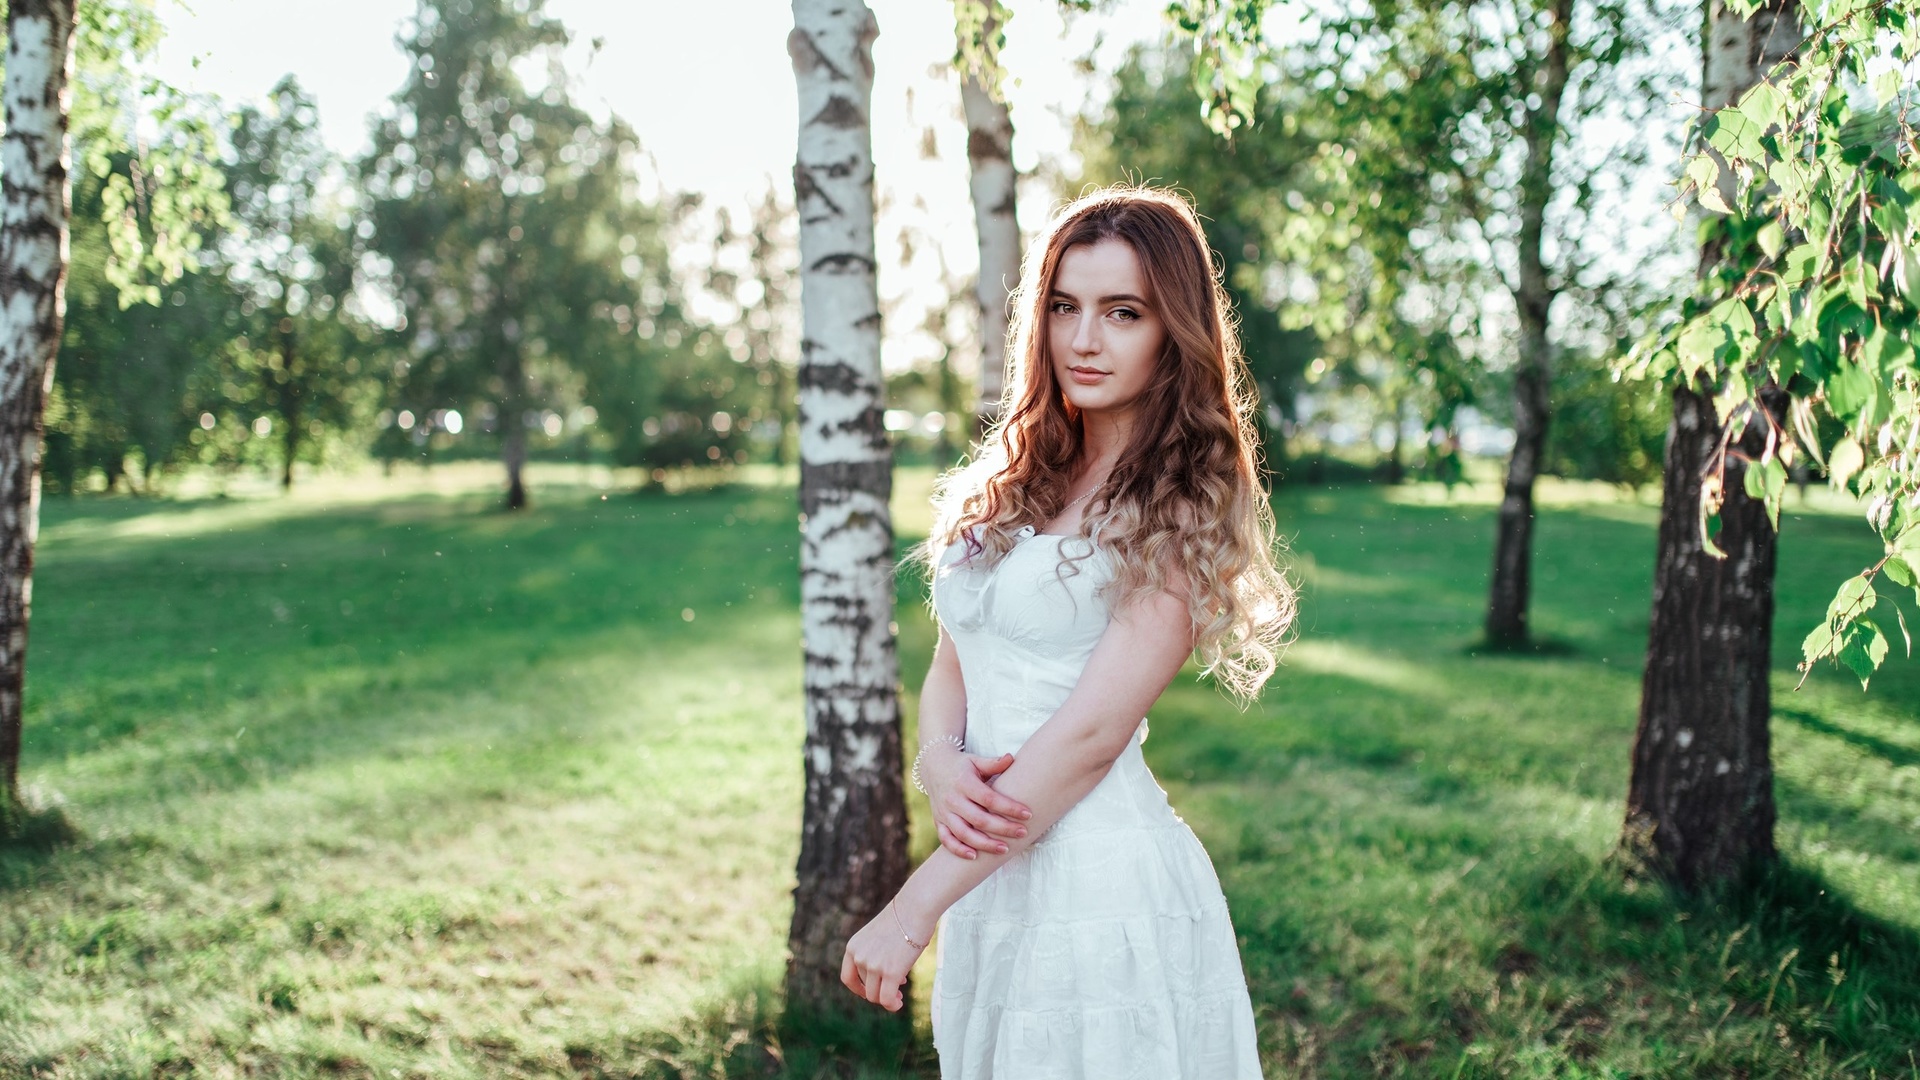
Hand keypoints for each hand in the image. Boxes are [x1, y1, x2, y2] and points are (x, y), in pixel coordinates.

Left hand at [840, 901, 930, 1011]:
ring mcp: (873, 965)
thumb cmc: (904, 918)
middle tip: (895, 989)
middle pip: (864, 988)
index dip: (858, 988)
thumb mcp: (880, 937)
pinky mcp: (890, 972)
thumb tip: (888, 979)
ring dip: (887, 999)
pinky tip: (899, 1004)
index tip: (869, 991)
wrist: (915, 908)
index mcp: (853, 947)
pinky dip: (892, 1005)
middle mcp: (859, 957)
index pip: (847, 978)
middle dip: (878, 991)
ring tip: (899, 996)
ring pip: (875, 996)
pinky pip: (887, 999)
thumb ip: (876, 955)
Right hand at [918, 745, 1032, 858]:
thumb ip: (993, 763)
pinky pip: (946, 840)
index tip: (1028, 814)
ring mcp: (944, 812)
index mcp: (964, 783)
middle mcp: (953, 799)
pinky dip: (958, 850)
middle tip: (1023, 833)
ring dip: (984, 844)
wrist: (933, 767)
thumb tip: (1011, 758)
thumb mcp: (976, 761)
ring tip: (1004, 849)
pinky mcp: (939, 822)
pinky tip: (975, 856)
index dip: (1009, 807)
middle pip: (979, 819)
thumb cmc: (962, 766)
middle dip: (1003, 828)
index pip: (989, 798)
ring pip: (964, 833)